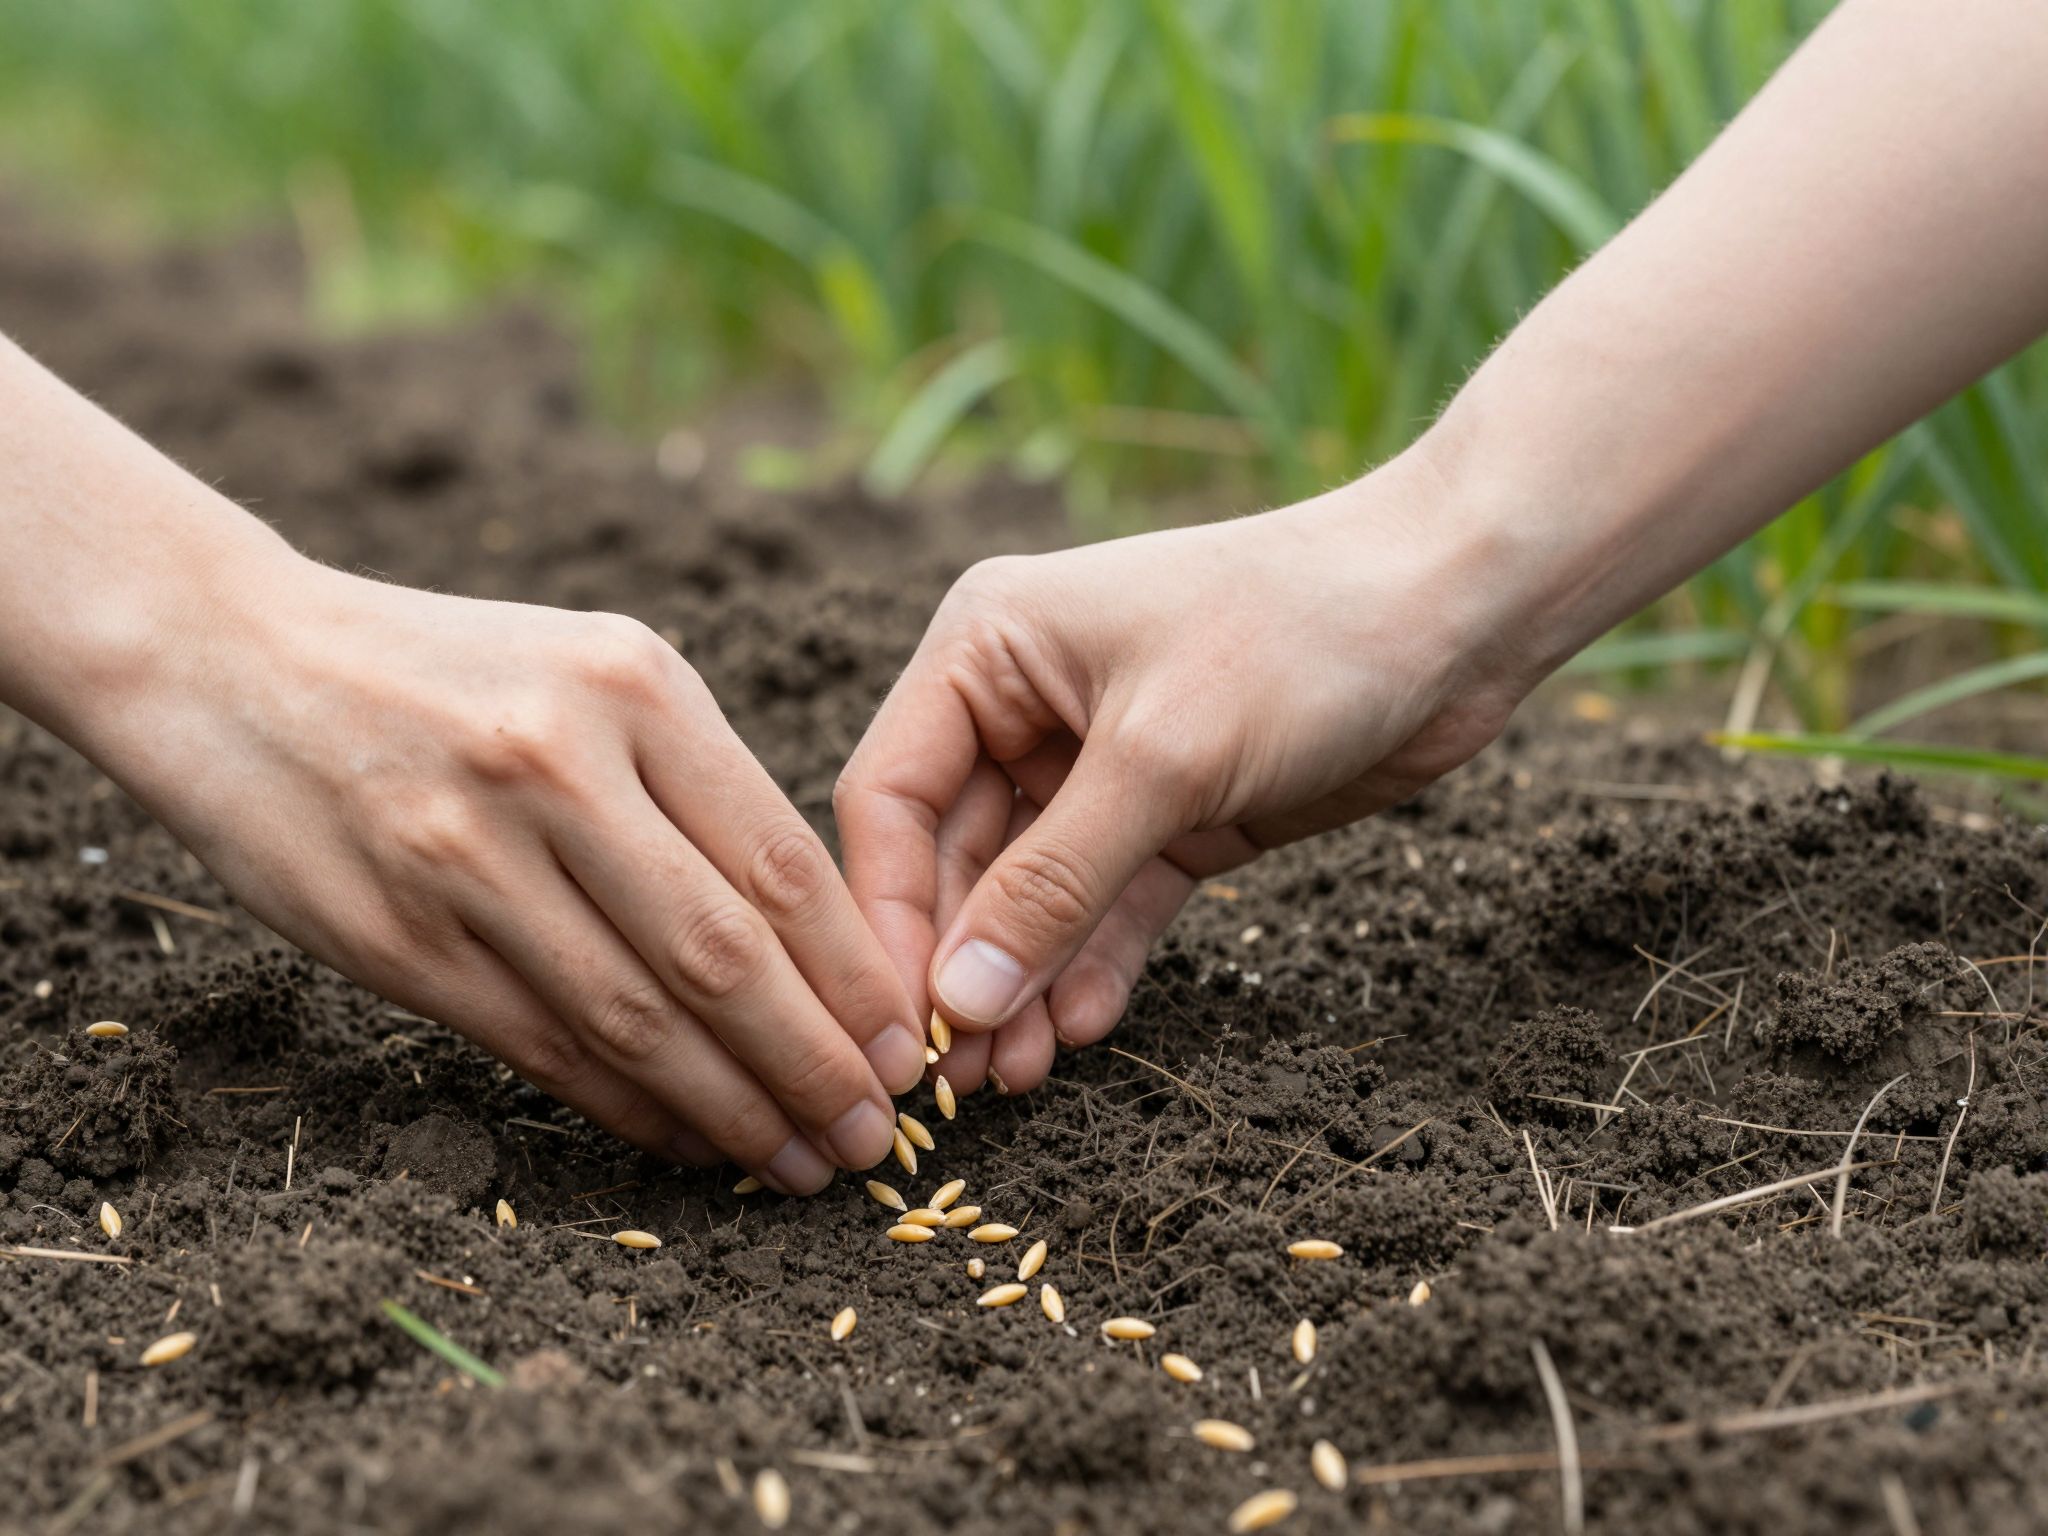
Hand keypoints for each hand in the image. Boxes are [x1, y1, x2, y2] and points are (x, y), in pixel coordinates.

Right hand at [102, 552, 926, 1191]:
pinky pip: (542, 1047)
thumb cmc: (451, 671)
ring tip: (798, 1160)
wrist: (235, 659)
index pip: (781, 864)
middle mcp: (553, 765)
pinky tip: (686, 1141)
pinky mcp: (396, 938)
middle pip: (723, 956)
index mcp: (632, 688)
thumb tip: (820, 939)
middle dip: (816, 1065)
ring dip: (731, 1109)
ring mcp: (466, 855)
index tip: (906, 1047)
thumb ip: (699, 784)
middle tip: (874, 1137)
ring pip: (635, 1020)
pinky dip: (627, 1107)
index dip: (857, 977)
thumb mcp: (596, 671)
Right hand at [836, 459, 1526, 1093]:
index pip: (890, 794)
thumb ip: (1053, 884)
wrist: (1455, 612)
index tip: (899, 1021)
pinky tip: (1082, 1027)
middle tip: (959, 1078)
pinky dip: (1094, 963)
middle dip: (961, 964)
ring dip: (1023, 981)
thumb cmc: (1298, 636)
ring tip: (1021, 1075)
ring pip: (1029, 895)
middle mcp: (1024, 704)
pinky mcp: (1171, 813)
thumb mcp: (1164, 758)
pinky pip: (1107, 905)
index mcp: (987, 648)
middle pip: (953, 856)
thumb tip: (957, 1002)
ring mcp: (1097, 763)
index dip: (888, 913)